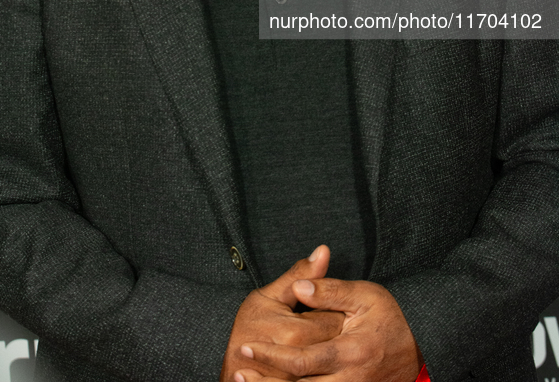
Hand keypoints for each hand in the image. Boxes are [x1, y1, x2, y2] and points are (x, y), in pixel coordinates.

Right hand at [220, 246, 343, 381]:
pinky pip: (322, 374)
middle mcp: (300, 358)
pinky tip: (312, 354)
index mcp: (295, 332)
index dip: (333, 309)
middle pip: (338, 340)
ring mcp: (298, 377)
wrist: (235, 365)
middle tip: (317, 324)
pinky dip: (322, 365)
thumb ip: (300, 274)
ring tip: (314, 340)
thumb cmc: (249, 327)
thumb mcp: (270, 295)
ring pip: (331, 359)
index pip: (336, 317)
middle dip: (334, 329)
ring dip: (329, 348)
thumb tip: (324, 250)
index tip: (322, 308)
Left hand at [234, 278, 422, 381]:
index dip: (271, 355)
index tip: (247, 345)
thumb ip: (330, 291)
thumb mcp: (365, 296)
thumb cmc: (390, 318)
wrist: (421, 346)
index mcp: (350, 352)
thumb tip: (300, 287)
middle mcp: (349, 380)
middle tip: (237, 373)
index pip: (301, 360)